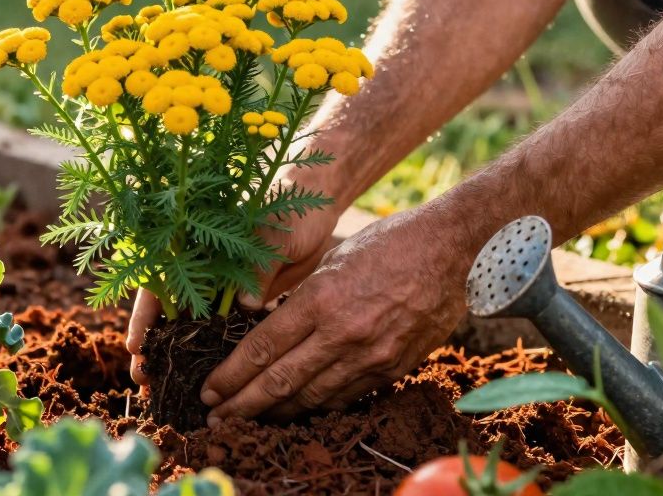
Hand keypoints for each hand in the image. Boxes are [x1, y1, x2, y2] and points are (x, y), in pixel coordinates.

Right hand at [125, 177, 344, 384]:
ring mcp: (222, 291)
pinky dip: (216, 357)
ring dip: (182, 359)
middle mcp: (203, 273)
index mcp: (194, 248)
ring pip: (194, 330)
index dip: (143, 317)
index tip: (135, 346)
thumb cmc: (284, 208)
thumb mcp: (267, 234)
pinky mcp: (246, 304)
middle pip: (169, 315)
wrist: (314, 204)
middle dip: (155, 348)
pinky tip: (212, 381)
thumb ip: (254, 268)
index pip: (157, 284)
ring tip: (171, 391)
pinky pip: (226, 334)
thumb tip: (244, 308)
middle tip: (146, 382)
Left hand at [199, 206, 472, 423]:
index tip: (209, 390)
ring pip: (313, 397)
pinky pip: (347, 396)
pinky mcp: (394, 367)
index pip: (262, 349)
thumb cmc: (389, 242)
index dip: (231, 376)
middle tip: (216, 419)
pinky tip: (298, 412)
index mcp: (320, 298)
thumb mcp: (333, 257)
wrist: (453, 250)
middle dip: (242, 405)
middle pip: (280, 381)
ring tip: (250, 420)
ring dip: (277, 413)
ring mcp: (371, 355)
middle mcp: (342, 332)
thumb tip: (266, 320)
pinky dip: (317, 406)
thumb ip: (302, 295)